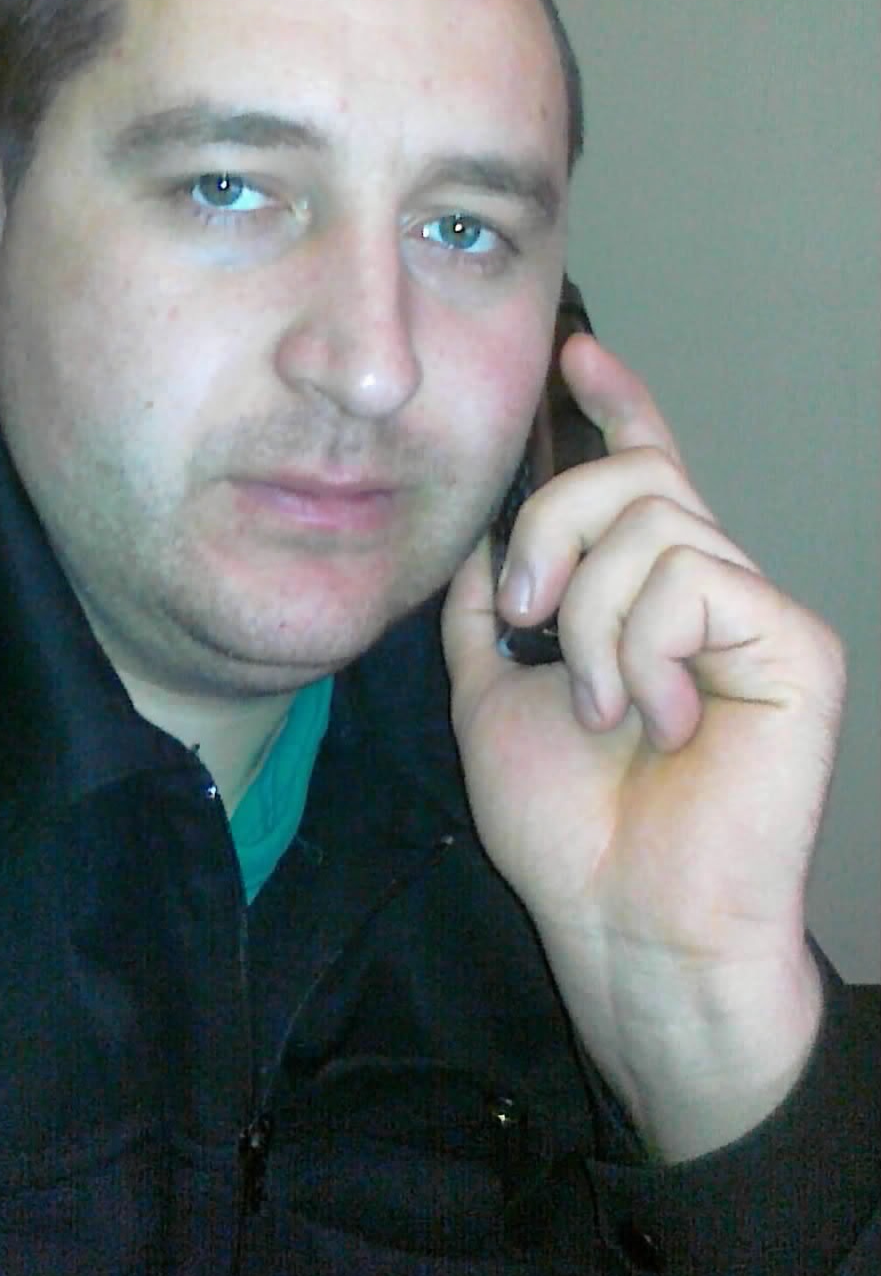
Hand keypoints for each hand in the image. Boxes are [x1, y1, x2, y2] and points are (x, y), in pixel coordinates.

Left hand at [442, 333, 843, 1159]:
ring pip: (655, 525)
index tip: (577, 356)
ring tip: (602, 707)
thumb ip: (488, 616)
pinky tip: (654, 720)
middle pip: (635, 477)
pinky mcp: (794, 647)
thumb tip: (480, 546)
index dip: (620, 406)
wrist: (623, 919)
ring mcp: (757, 615)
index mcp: (646, 599)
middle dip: (554, 526)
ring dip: (591, 618)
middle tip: (524, 612)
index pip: (646, 472)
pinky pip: (694, 581)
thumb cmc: (566, 829)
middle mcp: (709, 590)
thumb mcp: (494, 698)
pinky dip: (641, 649)